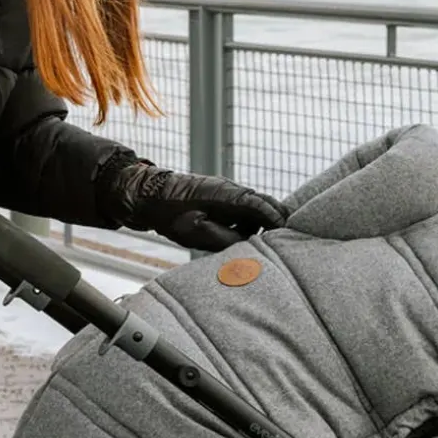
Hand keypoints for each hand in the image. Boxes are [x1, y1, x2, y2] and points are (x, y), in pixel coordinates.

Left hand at [103, 162, 287, 252]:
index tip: (288, 234)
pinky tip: (237, 238)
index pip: (262, 205)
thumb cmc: (170, 213)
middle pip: (264, 203)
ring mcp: (226, 192)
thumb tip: (249, 247)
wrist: (149, 196)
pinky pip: (241, 210)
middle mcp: (231, 190)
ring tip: (256, 246)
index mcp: (228, 195)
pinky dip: (245, 223)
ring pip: (253, 208)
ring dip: (258, 224)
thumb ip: (226, 239)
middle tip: (282, 242)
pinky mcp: (220, 197)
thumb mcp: (197, 231)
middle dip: (274, 221)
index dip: (277, 220)